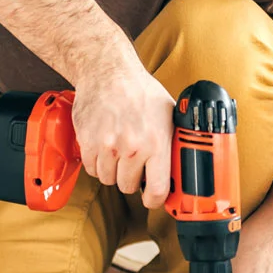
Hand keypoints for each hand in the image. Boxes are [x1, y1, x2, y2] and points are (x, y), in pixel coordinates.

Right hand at [70, 49, 173, 208]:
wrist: (108, 72)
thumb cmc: (140, 91)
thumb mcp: (169, 113)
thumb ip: (174, 140)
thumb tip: (184, 163)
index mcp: (156, 143)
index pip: (157, 190)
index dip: (155, 200)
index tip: (153, 199)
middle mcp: (132, 147)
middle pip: (128, 187)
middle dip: (132, 179)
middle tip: (134, 165)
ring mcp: (108, 146)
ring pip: (108, 179)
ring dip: (113, 171)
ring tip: (119, 153)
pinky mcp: (88, 142)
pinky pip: (91, 169)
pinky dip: (97, 163)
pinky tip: (105, 148)